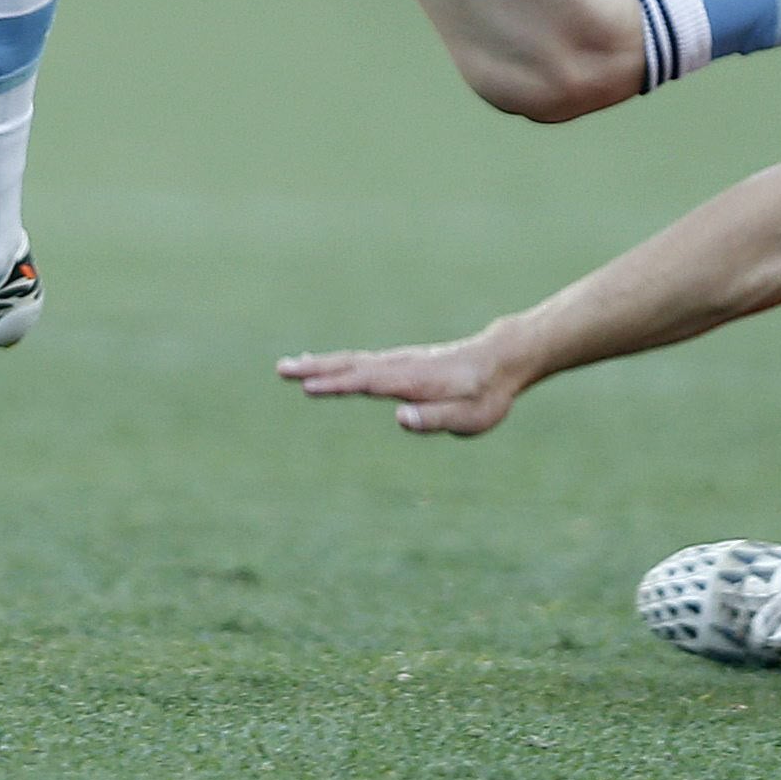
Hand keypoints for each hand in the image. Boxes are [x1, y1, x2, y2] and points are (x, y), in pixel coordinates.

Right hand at [274, 338, 517, 435]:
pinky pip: (359, 362)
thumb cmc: (485, 396)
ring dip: (319, 363)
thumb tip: (399, 419)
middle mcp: (399, 366)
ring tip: (288, 366)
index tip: (308, 386)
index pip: (368, 382)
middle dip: (315, 368)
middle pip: (350, 365)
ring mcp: (397, 362)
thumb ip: (434, 418)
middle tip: (281, 369)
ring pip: (351, 361)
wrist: (499, 360)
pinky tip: (322, 365)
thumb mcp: (469, 418)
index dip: (337, 385)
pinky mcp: (398, 364)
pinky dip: (335, 362)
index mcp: (413, 381)